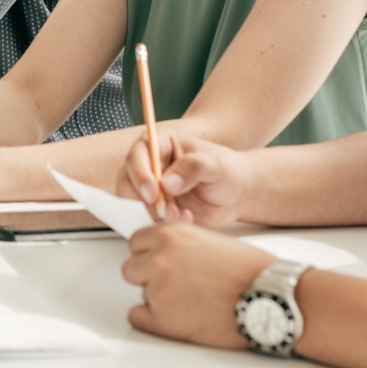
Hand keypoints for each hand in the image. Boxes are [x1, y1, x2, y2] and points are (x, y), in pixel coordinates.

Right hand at [116, 132, 253, 228]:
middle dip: (143, 199)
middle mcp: (152, 165)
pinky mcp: (157, 208)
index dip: (140, 173)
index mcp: (162, 144)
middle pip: (128, 180)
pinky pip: (148, 218)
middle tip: (164, 211)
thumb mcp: (216, 164)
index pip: (139, 154)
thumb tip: (167, 183)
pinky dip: (162, 223)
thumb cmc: (229, 171)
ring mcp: (153, 188)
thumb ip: (193, 168)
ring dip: (154, 213)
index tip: (153, 192)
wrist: (238, 195)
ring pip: (134, 203)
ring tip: (180, 216)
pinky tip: (186, 218)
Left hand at [123, 222, 273, 347]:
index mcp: (171, 235)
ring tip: (189, 301)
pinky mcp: (161, 319)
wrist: (270, 299)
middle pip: (131, 268)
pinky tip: (179, 317)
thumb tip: (162, 251)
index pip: (136, 242)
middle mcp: (159, 259)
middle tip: (178, 285)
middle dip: (149, 276)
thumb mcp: (210, 240)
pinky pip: (138, 317)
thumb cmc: (251, 272)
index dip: (150, 254)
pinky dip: (154, 320)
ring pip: (140, 292)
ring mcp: (158, 290)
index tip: (161, 261)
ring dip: (157, 297)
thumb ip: (181, 243)